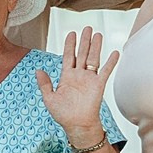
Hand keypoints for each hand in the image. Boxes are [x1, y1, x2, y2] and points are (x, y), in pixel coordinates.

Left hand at [34, 27, 118, 142]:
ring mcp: (89, 79)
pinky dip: (111, 62)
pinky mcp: (99, 85)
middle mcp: (79, 75)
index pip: (68, 56)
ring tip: (98, 34)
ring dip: (95, 47)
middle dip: (84, 41)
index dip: (69, 45)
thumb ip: (44, 83)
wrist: (77, 125)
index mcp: (66, 76)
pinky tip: (115, 52)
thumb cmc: (63, 114)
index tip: (71, 33)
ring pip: (93, 58)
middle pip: (82, 53)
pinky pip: (106, 71)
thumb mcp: (49, 98)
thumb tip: (38, 70)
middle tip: (87, 28)